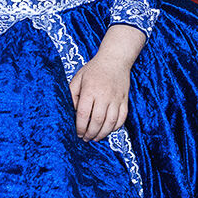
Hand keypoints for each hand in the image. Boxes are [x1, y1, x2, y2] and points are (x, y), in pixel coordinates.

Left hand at [70, 25, 145, 140]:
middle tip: (85, 138)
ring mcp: (116, 98)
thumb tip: (72, 112)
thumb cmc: (93, 69)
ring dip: (103, 133)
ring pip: (110, 122)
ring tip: (96, 138)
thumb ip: (72, 95)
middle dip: (90, 133)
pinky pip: (122, 118)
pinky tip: (108, 130)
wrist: (115, 59)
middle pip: (97, 121)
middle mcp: (104, 95)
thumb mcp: (78, 79)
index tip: (77, 133)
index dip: (80, 127)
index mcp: (90, 90)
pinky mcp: (124, 100)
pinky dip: (116, 127)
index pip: (84, 114)